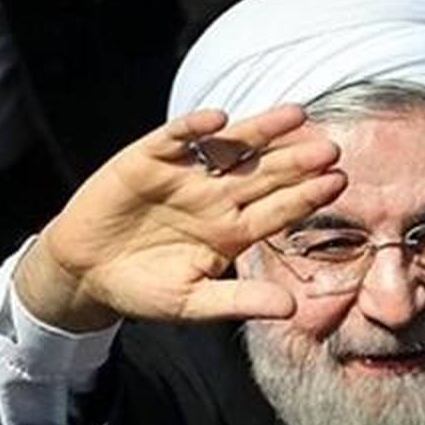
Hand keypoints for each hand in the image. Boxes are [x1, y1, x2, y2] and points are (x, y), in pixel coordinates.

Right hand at [14, 104, 346, 330]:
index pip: (278, 209)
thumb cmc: (144, 290)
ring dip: (261, 130)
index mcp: (232, 231)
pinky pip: (175, 139)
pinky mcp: (148, 160)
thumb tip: (291, 310)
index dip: (307, 196)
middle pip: (264, 173)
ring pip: (231, 148)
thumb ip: (239, 301)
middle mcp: (216, 198)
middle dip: (297, 160)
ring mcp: (185, 176)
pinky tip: (218, 119)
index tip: (338, 182)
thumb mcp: (193, 303)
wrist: (86, 274)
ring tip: (296, 115)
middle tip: (331, 148)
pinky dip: (194, 128)